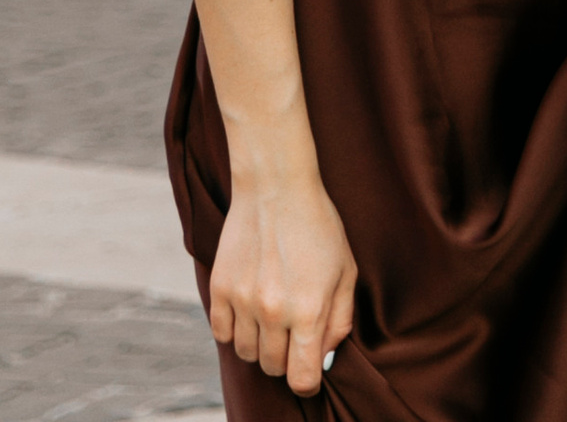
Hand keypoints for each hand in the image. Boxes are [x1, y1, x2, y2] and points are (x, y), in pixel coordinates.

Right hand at [208, 170, 357, 397]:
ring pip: (246, 353)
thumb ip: (339, 323)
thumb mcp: (346, 272)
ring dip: (259, 343)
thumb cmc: (319, 226)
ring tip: (270, 315)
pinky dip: (234, 329)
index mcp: (309, 311)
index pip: (302, 379)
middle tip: (292, 331)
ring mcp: (243, 300)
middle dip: (285, 358)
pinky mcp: (220, 287)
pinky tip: (248, 308)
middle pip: (273, 368)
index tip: (308, 368)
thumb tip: (322, 360)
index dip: (307, 381)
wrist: (276, 185)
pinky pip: (221, 333)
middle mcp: (274, 312)